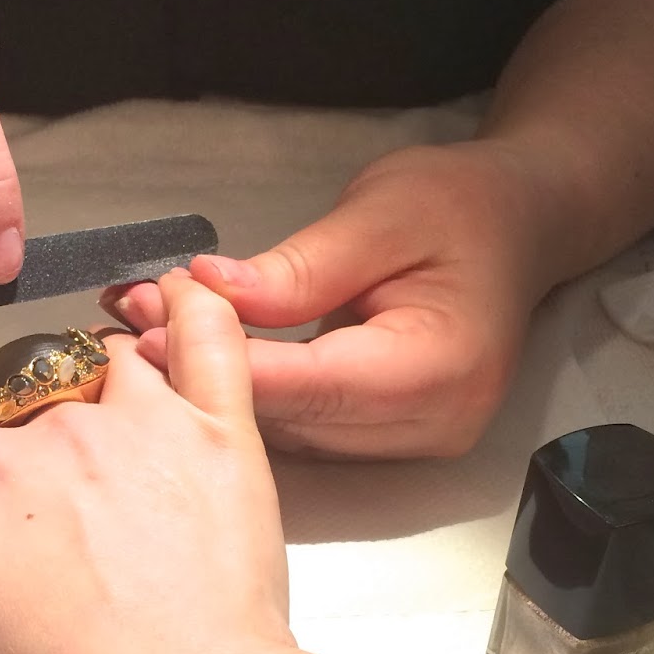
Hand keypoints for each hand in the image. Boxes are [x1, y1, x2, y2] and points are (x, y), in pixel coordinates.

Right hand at [0, 272, 294, 653]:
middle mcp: (55, 429)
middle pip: (15, 395)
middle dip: (6, 422)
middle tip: (27, 487)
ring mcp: (144, 424)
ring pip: (104, 361)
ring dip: (89, 370)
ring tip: (93, 406)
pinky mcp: (221, 438)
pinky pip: (209, 340)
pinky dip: (192, 305)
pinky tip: (177, 292)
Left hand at [109, 141, 561, 458]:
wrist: (521, 226)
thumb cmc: (460, 208)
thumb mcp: (378, 215)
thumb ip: (297, 269)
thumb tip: (208, 291)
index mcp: (437, 369)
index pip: (312, 384)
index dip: (226, 362)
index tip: (152, 329)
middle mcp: (429, 425)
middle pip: (294, 421)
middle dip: (207, 374)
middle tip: (132, 319)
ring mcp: (411, 445)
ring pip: (290, 435)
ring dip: (218, 388)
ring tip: (151, 329)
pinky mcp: (389, 443)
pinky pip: (304, 431)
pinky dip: (252, 395)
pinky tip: (199, 356)